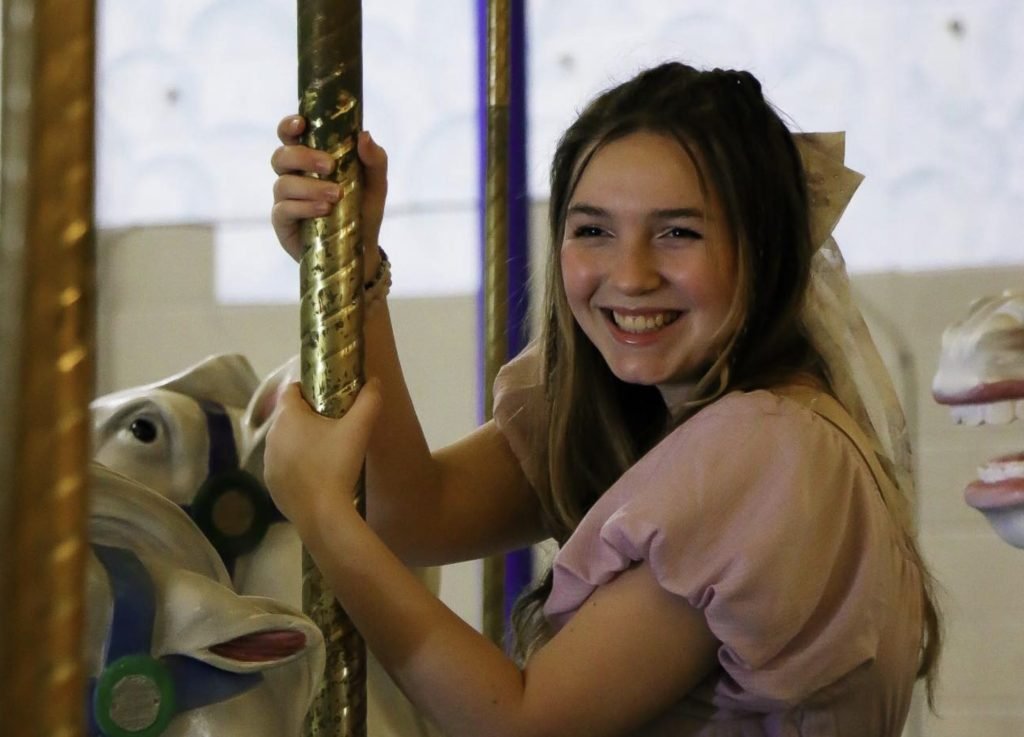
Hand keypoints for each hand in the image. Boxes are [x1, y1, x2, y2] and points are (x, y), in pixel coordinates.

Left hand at [263, 379, 382, 537]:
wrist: (322, 513)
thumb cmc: (337, 465)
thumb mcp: (358, 430)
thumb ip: (369, 401)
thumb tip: (375, 381)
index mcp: (288, 417)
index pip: (291, 390)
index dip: (307, 389)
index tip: (327, 398)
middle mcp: (271, 435)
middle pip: (288, 417)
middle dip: (307, 417)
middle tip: (333, 426)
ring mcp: (268, 461)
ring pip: (284, 441)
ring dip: (300, 441)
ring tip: (325, 452)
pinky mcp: (270, 483)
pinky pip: (283, 465)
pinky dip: (295, 465)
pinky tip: (315, 475)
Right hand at [270, 115, 387, 280]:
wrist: (362, 250)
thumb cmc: (363, 211)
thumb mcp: (376, 185)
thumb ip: (374, 160)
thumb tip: (364, 134)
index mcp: (310, 160)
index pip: (290, 136)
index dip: (289, 126)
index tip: (301, 123)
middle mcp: (293, 176)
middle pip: (281, 156)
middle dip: (304, 156)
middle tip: (330, 165)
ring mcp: (285, 200)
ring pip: (283, 183)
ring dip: (310, 186)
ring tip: (336, 195)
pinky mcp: (283, 223)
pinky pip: (284, 209)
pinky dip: (304, 207)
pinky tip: (324, 210)